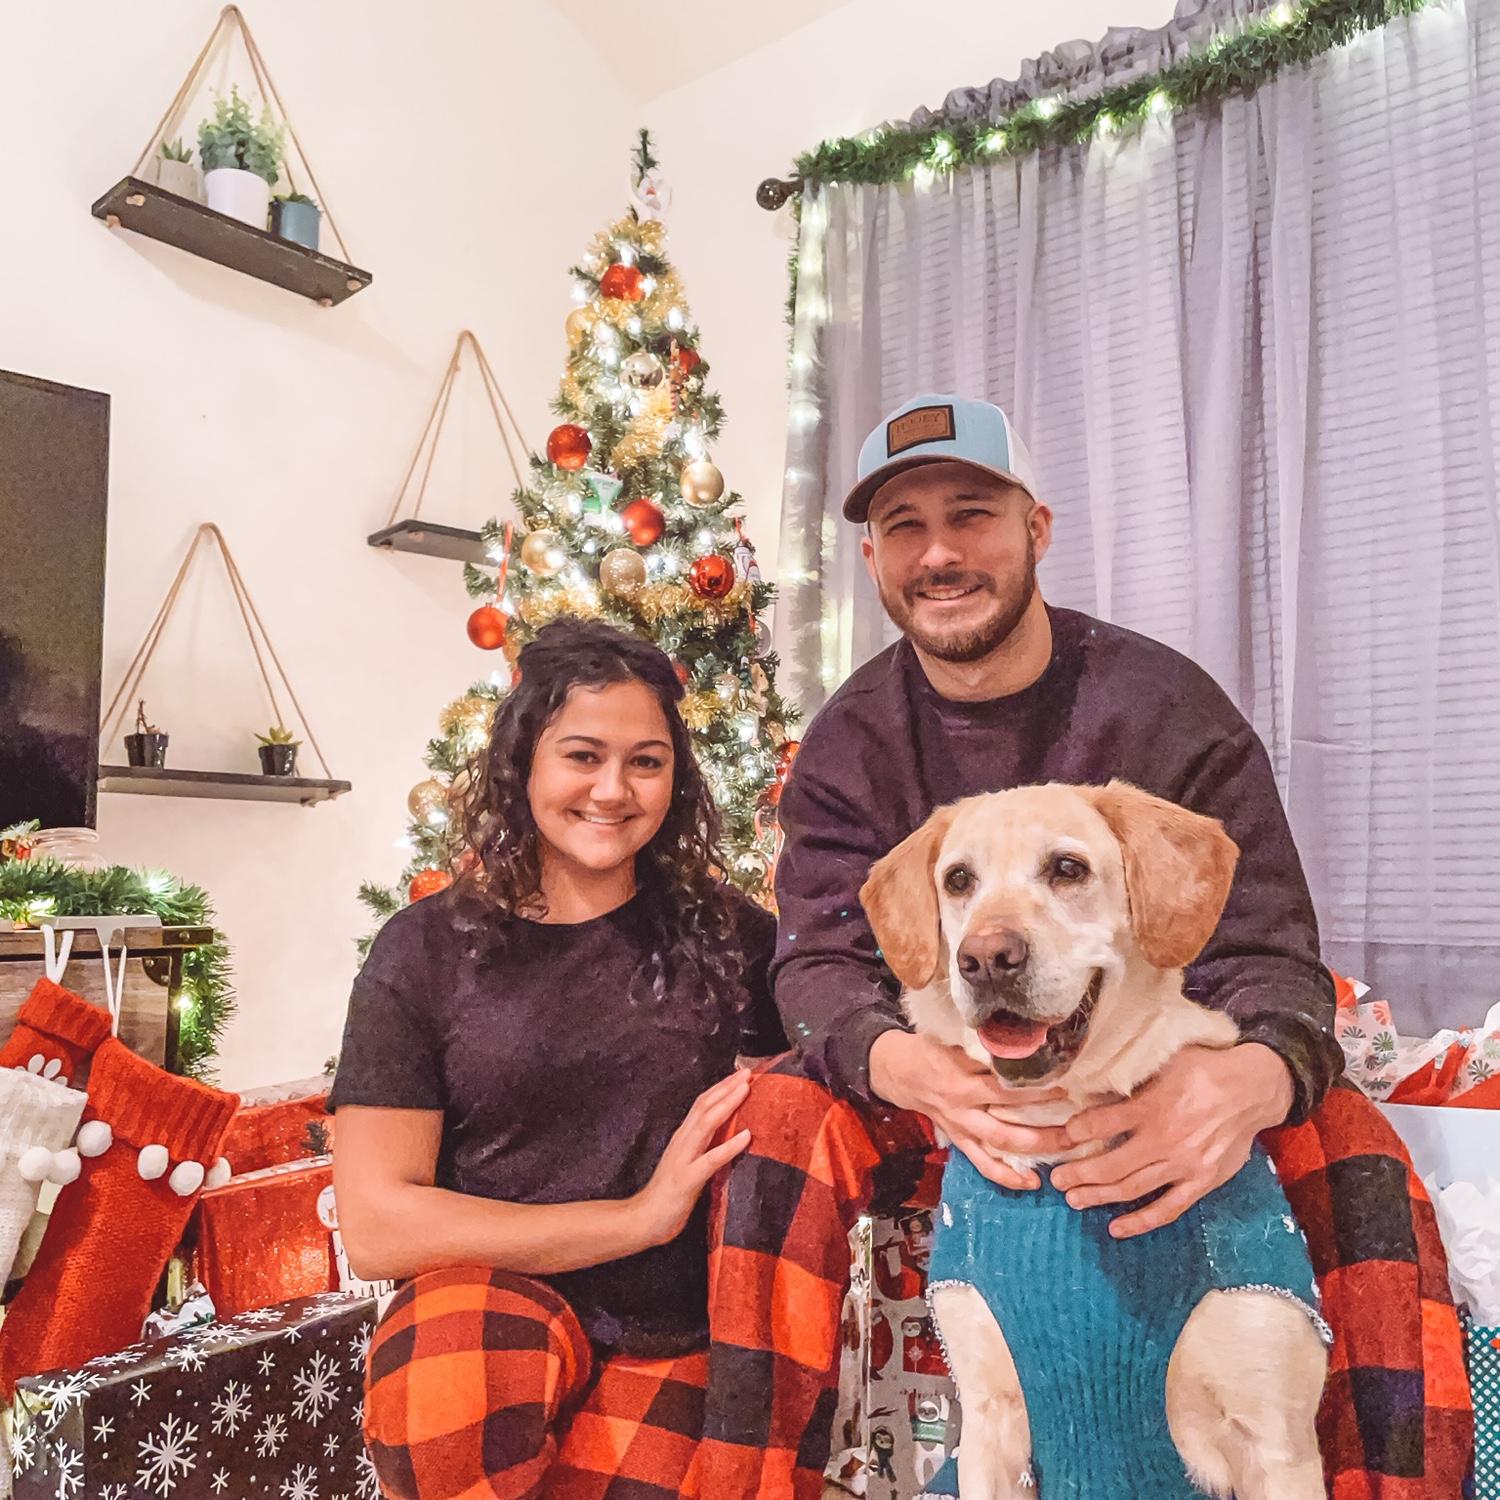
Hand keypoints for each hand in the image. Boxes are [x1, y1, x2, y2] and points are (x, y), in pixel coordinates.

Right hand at [631, 1070, 751, 1246]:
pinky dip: (729, 1146)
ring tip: (746, 1090)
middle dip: (726, 1087)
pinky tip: (746, 1136)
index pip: (702, 1104)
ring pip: (706, 1123)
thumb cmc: (668, 1195)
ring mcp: (683, 1159)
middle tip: (747, 1072)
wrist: (642, 1220)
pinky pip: (711, 1159)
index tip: (740, 1074)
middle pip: (705, 1106)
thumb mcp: (688, 1164)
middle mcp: (682, 1141)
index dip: (720, 1088)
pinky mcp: (687, 1180)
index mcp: (683, 1138)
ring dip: (727, 1104)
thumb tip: (728, 1135)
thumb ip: (703, 1148)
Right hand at [869, 1030, 1071, 1190]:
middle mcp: (963, 1108)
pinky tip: (1031, 1182)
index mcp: (962, 1081)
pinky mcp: (958, 1139)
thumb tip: (1027, 1053)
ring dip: (1033, 1151)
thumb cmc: (930, 1050)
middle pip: (1008, 1126)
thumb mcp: (954, 1043)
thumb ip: (985, 1053)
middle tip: (1076, 1129)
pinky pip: (982, 1163)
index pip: (1005, 1090)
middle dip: (1044, 1131)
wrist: (897, 1070)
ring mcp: (961, 1127)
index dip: (1036, 1092)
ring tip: (1064, 1151)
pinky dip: (1005, 1176)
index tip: (1064, 1089)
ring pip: (999, 1145)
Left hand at [1051, 1042, 1294, 1238]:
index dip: (1076, 1133)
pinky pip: (1167, 1209)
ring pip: (1132, 1188)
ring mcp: (1183, 1164)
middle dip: (1078, 1174)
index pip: (1101, 1124)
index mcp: (1152, 1105)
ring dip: (1098, 1196)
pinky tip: (1116, 1228)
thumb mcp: (1164, 1059)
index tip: (1062, 1137)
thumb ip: (1132, 1076)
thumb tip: (1094, 1078)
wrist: (1252, 1088)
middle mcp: (1164, 1138)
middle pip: (1111, 1165)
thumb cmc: (1203, 1068)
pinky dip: (1140, 1222)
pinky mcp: (1201, 1181)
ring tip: (1073, 1200)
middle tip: (1057, 1179)